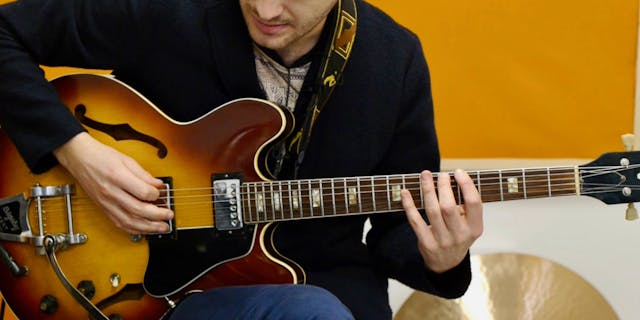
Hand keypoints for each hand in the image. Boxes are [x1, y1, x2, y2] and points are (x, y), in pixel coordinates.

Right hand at [53, 132, 173, 233]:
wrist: (79, 158)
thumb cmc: (102, 156)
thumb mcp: (126, 160)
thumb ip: (144, 175)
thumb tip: (159, 185)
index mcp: (118, 176)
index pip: (142, 192)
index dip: (156, 194)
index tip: (162, 193)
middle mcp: (111, 192)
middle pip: (137, 209)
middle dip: (157, 216)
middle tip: (169, 215)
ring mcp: (106, 203)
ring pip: (129, 221)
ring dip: (148, 227)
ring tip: (162, 227)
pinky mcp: (104, 209)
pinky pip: (120, 223)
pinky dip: (134, 229)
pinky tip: (145, 230)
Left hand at [401, 169, 482, 272]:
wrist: (447, 263)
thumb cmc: (458, 235)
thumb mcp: (469, 225)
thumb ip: (464, 205)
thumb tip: (451, 179)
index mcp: (475, 228)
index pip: (474, 203)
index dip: (466, 185)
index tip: (458, 172)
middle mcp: (460, 235)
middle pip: (449, 206)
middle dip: (444, 186)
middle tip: (440, 174)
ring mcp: (443, 241)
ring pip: (432, 211)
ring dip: (427, 190)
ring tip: (425, 175)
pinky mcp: (426, 243)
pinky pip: (415, 221)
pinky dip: (409, 205)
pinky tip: (406, 192)